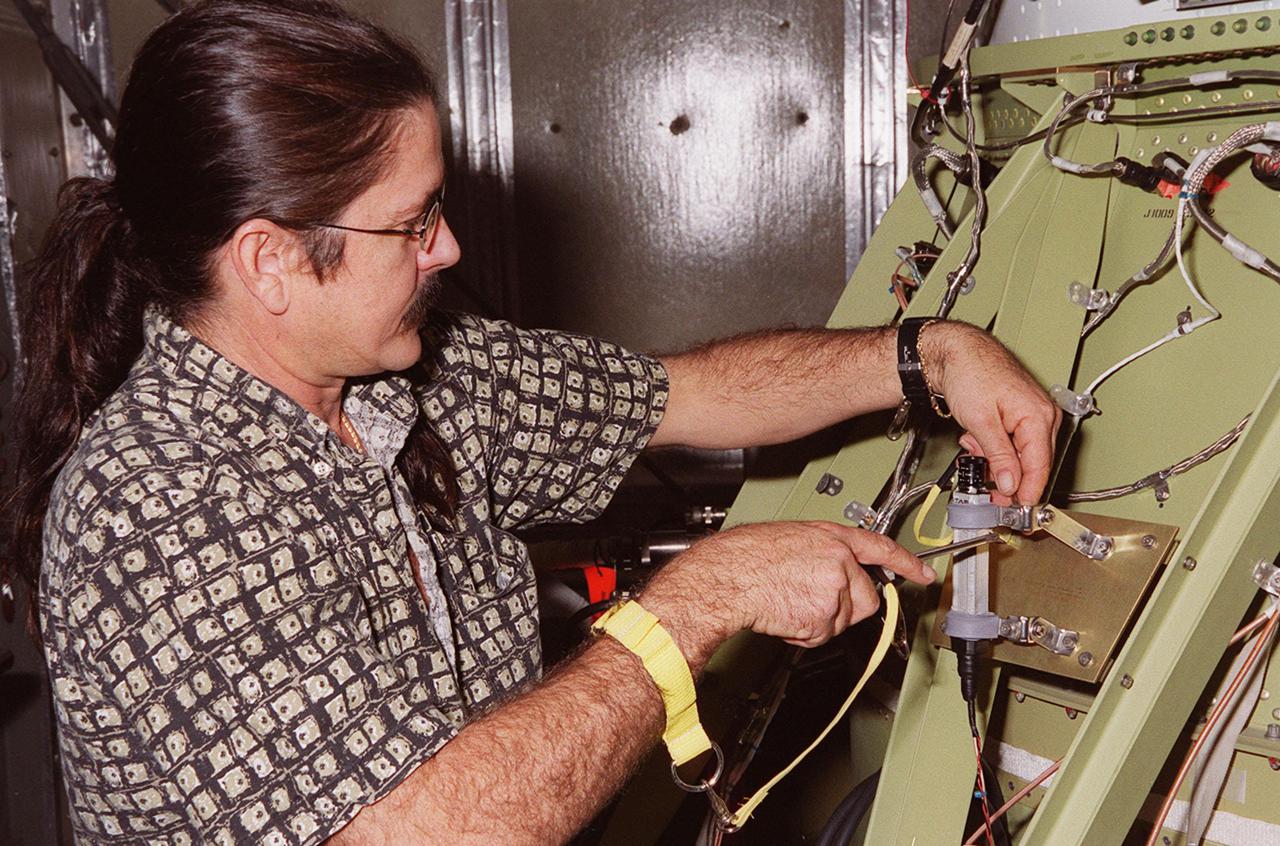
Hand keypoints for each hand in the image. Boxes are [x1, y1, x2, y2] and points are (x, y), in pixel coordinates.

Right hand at [639, 521, 935, 661]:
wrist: (727, 576)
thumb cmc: (745, 557)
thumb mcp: (790, 539)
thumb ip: (822, 552)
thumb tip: (836, 569)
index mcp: (831, 536)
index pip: (880, 548)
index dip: (905, 562)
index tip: (922, 574)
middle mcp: (838, 559)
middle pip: (864, 597)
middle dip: (844, 608)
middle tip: (810, 603)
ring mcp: (833, 587)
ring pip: (843, 620)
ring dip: (818, 622)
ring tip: (789, 604)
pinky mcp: (824, 614)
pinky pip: (822, 635)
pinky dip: (804, 634)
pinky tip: (784, 616)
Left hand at [920, 322, 1060, 504]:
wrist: (955, 351)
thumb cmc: (969, 372)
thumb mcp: (980, 421)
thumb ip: (998, 456)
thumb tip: (1011, 484)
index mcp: (1038, 416)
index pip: (1040, 465)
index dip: (1028, 491)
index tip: (1017, 509)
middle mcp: (1042, 414)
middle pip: (1033, 462)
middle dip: (1007, 475)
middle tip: (988, 489)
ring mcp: (1033, 413)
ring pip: (1021, 453)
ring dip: (997, 459)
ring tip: (974, 446)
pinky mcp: (1020, 413)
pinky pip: (1013, 441)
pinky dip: (995, 447)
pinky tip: (978, 439)